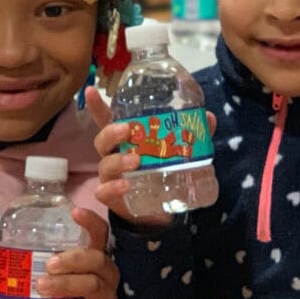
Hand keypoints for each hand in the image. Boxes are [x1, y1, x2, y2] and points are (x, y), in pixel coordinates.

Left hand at [35, 208, 118, 298]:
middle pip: (97, 260)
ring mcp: (105, 298)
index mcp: (93, 257)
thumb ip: (40, 260)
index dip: (90, 222)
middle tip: (48, 264)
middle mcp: (104, 274)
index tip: (75, 212)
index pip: (99, 234)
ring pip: (93, 286)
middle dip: (73, 259)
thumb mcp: (57, 274)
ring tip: (42, 286)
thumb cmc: (65, 292)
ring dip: (66, 284)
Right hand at [87, 86, 215, 227]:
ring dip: (118, 161)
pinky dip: (112, 188)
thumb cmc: (160, 172)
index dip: (97, 106)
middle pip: (102, 140)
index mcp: (125, 140)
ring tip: (136, 160)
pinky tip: (125, 186)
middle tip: (127, 130)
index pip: (108, 120)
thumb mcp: (176, 153)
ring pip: (105, 165)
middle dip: (111, 133)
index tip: (91, 90)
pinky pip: (104, 192)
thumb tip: (208, 118)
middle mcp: (113, 155)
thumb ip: (189, 136)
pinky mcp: (113, 197)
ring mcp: (111, 177)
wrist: (157, 209)